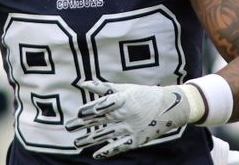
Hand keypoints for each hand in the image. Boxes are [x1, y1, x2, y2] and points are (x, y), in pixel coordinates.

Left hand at [65, 80, 195, 158]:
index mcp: (124, 99)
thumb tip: (82, 83)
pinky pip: (120, 146)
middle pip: (102, 120)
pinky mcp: (137, 139)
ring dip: (90, 140)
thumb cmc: (143, 95)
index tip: (79, 113)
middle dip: (84, 124)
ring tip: (76, 143)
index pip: (105, 104)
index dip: (92, 108)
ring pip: (107, 135)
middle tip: (68, 127)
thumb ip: (102, 88)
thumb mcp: (125, 88)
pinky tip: (96, 155)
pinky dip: (108, 151)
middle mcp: (127, 114)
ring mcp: (132, 128)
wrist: (170, 108)